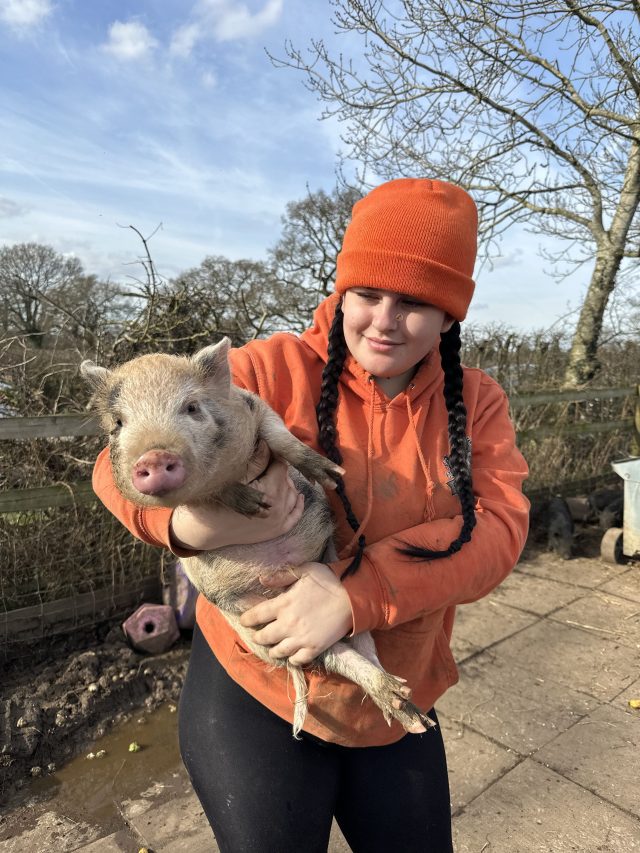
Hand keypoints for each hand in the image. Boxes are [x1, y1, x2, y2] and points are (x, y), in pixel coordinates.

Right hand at [170, 443, 303, 549]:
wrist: (205, 531)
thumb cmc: (215, 501)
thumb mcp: (234, 477)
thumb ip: (255, 461)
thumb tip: (268, 444)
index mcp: (270, 492)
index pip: (281, 465)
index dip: (272, 456)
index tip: (263, 452)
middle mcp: (279, 508)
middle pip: (287, 479)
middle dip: (277, 469)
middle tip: (263, 463)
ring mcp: (279, 521)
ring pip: (293, 494)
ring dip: (286, 483)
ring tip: (272, 475)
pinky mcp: (277, 530)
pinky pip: (295, 516)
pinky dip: (298, 505)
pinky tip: (298, 495)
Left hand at [239, 562, 352, 665]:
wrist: (353, 596)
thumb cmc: (328, 580)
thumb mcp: (303, 571)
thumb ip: (281, 577)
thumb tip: (261, 580)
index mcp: (283, 604)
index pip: (256, 615)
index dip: (247, 619)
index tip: (244, 620)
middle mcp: (288, 624)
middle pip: (264, 637)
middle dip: (258, 636)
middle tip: (258, 635)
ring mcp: (301, 638)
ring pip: (278, 651)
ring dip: (273, 649)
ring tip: (273, 646)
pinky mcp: (314, 648)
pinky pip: (297, 660)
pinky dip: (291, 659)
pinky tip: (291, 654)